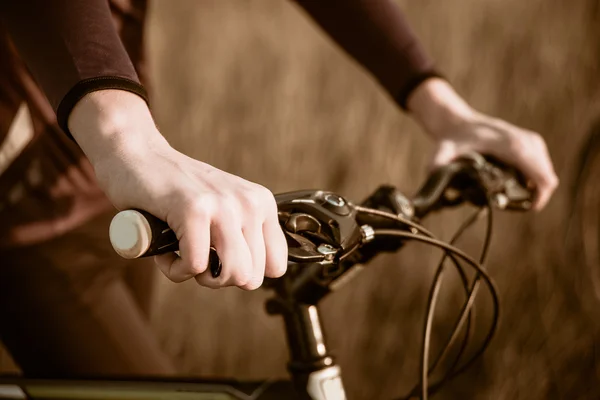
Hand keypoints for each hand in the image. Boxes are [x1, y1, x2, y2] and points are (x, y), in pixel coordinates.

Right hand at [68, 90, 287, 289]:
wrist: (136, 155)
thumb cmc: (177, 192)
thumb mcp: (224, 209)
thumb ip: (244, 236)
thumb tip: (251, 277)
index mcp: (262, 204)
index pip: (275, 267)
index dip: (243, 272)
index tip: (219, 256)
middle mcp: (250, 203)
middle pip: (250, 278)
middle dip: (219, 277)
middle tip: (196, 254)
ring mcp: (223, 205)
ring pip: (229, 274)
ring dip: (199, 275)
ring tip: (183, 252)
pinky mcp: (193, 210)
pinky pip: (195, 266)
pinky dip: (175, 269)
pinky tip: (165, 248)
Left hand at [407, 78, 557, 209]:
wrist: (458, 121)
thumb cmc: (452, 138)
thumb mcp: (442, 152)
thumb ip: (437, 166)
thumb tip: (431, 185)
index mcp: (510, 144)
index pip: (539, 172)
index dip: (539, 195)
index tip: (528, 209)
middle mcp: (524, 140)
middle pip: (546, 175)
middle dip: (537, 195)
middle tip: (519, 207)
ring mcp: (529, 140)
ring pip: (545, 171)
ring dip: (536, 188)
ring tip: (517, 200)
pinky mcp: (529, 142)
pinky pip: (541, 165)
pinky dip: (535, 178)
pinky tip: (520, 188)